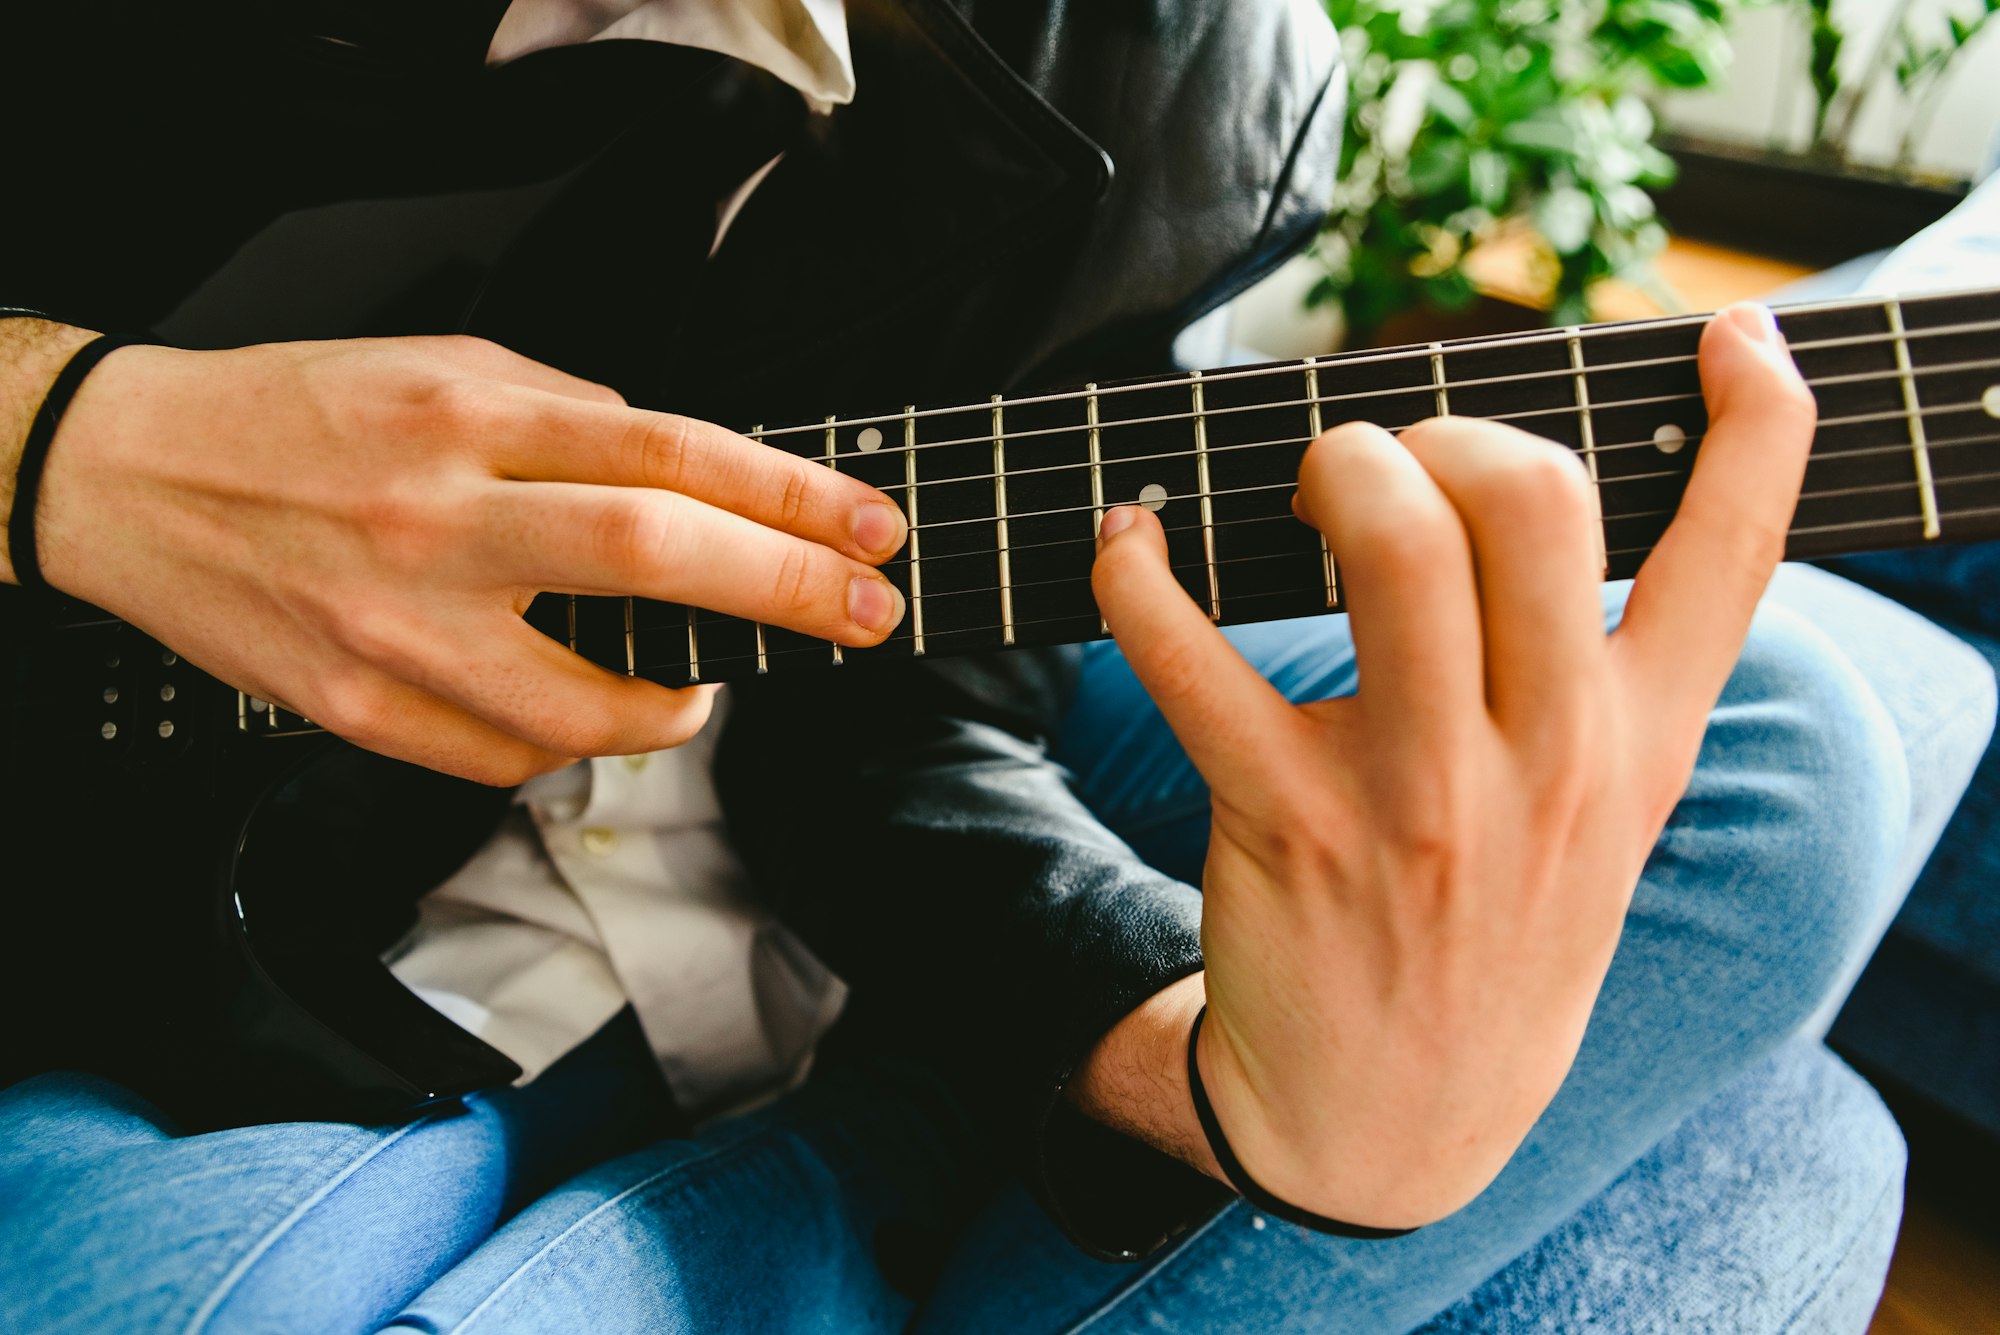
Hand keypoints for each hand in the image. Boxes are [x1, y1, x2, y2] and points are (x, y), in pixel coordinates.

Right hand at [23, 333, 907, 783]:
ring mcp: (395, 629)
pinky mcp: (359, 711)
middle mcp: (434, 521)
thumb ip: (569, 415)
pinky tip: (590, 707)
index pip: (668, 451)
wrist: (131, 479)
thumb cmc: (297, 416)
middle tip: (867, 613)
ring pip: (588, 703)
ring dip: (680, 704)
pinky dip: (573, 740)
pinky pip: (507, 758)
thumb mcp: (442, 368)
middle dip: (789, 590)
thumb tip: (687, 473)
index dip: (790, 492)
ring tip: (710, 678)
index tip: (867, 525)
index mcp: (466, 418)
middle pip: (652, 557)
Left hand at [1077, 305, 1815, 1226]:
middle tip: (1397, 460)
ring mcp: (1419, 795)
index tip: (1736, 337)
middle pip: (1537, 501)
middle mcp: (1548, 761)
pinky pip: (1198, 662)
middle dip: (1453, 429)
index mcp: (1639, 744)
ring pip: (1396, 548)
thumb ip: (1605, 680)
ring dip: (1338, 467)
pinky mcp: (1288, 823)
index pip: (1736, 562)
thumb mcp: (1600, 822)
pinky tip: (1126, 544)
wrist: (1396, 1116)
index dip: (1759, 427)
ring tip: (1311, 481)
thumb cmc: (1494, 931)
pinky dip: (1140, 579)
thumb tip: (1534, 504)